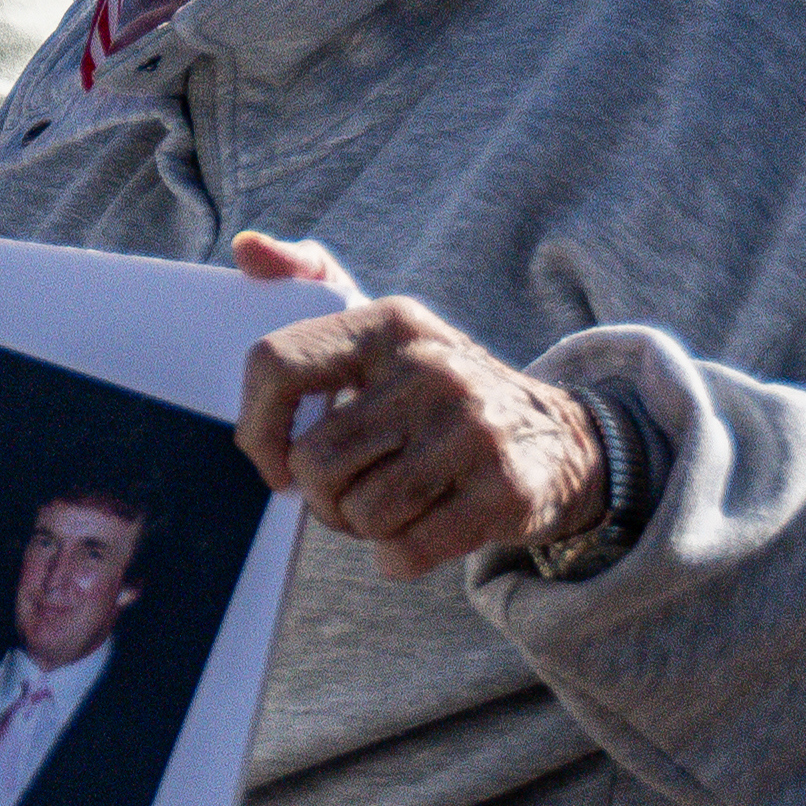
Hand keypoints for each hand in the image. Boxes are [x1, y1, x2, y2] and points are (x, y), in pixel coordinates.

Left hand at [227, 230, 610, 576]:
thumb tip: (246, 249)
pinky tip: (417, 534)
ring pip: (359, 510)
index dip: (256, 428)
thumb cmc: (435, 391)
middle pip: (315, 461)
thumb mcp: (382, 328)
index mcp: (389, 324)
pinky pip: (407, 550)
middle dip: (318, 496)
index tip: (273, 460)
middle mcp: (433, 370)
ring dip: (359, 526)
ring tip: (385, 508)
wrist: (559, 440)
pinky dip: (398, 557)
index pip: (277, 366)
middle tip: (343, 493)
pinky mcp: (506, 490)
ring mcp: (475, 429)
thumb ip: (309, 279)